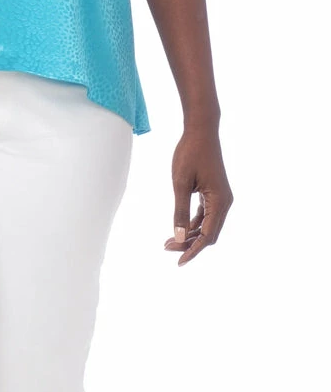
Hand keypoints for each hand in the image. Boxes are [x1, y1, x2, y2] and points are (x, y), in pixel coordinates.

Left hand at [164, 126, 233, 265]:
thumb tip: (178, 237)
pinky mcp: (214, 192)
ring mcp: (220, 198)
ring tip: (168, 241)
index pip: (207, 236)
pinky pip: (205, 214)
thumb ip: (180, 210)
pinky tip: (179, 227)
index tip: (178, 261)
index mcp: (220, 202)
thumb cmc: (190, 153)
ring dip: (190, 234)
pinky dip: (193, 223)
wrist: (201, 130)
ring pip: (207, 225)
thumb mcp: (180, 182)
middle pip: (208, 233)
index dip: (193, 250)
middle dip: (189, 244)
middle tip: (166, 248)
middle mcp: (224, 202)